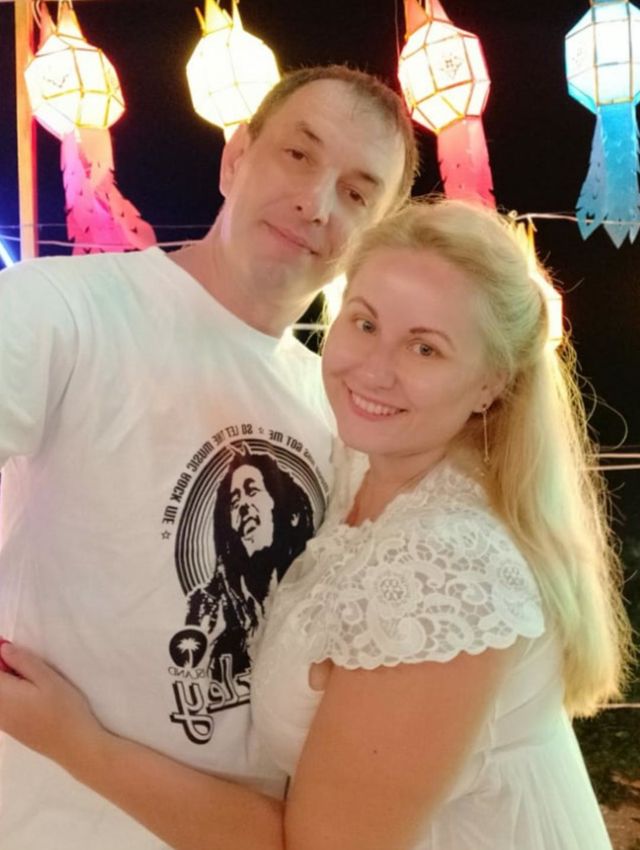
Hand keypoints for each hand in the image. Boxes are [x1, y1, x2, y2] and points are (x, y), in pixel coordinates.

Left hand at [0, 642, 104, 774]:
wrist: (74, 745)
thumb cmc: (64, 708)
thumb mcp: (48, 678)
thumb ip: (23, 662)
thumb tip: (3, 649)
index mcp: (2, 694)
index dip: (0, 654)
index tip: (8, 645)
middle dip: (4, 667)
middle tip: (21, 658)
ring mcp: (2, 722)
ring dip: (7, 680)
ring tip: (29, 675)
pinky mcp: (10, 729)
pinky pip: (2, 706)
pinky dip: (9, 693)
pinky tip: (29, 691)